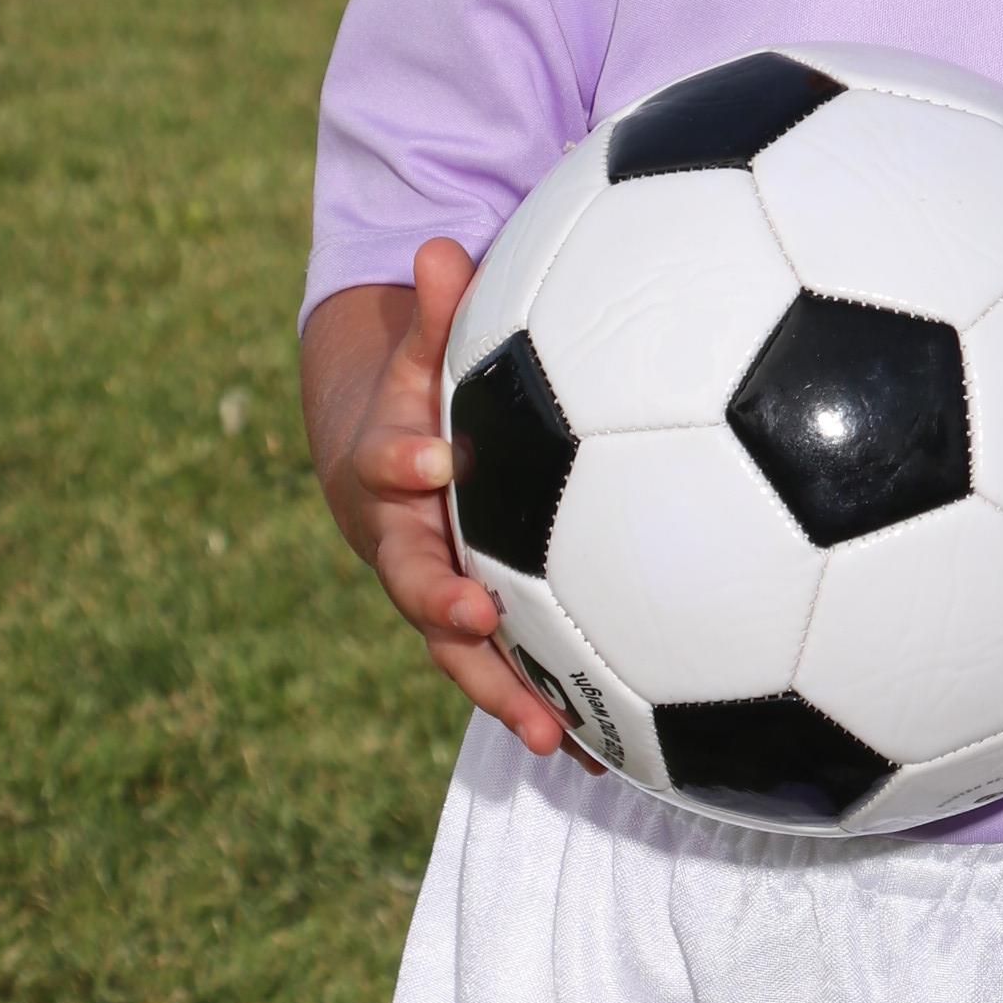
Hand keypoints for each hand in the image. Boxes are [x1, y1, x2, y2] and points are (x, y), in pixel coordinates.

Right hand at [305, 242, 592, 770]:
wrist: (385, 471)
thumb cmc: (420, 401)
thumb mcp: (424, 353)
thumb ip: (437, 309)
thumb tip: (437, 244)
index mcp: (392, 479)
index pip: (387, 468)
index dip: (402, 465)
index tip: (429, 460)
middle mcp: (410, 551)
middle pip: (417, 588)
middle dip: (445, 608)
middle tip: (480, 619)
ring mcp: (442, 599)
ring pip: (464, 656)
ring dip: (504, 694)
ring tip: (555, 737)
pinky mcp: (482, 633)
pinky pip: (515, 676)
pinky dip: (554, 711)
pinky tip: (617, 759)